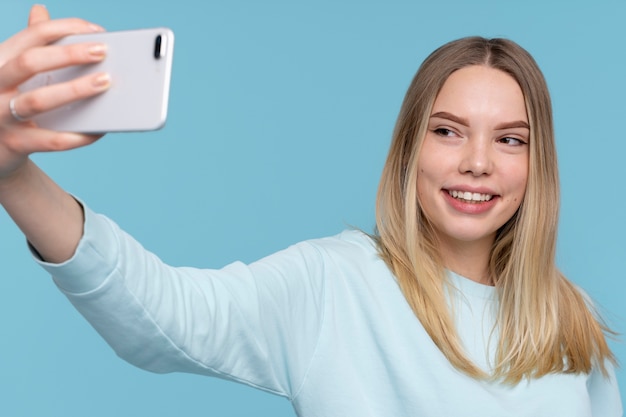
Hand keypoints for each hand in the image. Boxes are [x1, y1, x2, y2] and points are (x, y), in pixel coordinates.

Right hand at [0, 5, 109, 179]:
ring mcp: (2, 116)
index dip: (65, 28)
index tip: (97, 31)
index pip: (32, 35)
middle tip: (103, 51)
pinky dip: (78, 136)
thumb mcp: (11, 71)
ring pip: (38, 100)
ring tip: (105, 82)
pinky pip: (51, 140)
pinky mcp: (15, 144)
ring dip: (75, 90)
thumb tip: (40, 10)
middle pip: (31, 62)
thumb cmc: (8, 101)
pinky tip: (99, 129)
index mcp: (0, 61)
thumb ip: (28, 45)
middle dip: (69, 54)